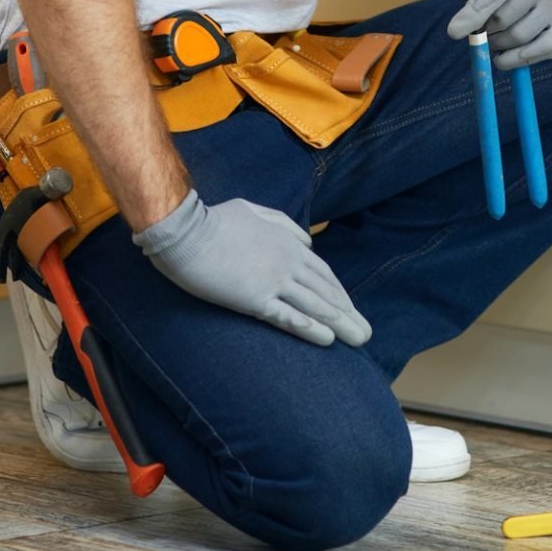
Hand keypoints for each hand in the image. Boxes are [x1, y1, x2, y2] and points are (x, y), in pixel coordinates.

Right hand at [133, 190, 371, 348]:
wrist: (186, 231)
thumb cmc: (215, 219)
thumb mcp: (256, 211)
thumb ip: (284, 224)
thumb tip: (306, 241)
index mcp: (288, 242)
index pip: (322, 272)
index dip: (338, 292)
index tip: (349, 308)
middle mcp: (288, 262)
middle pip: (326, 291)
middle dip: (348, 313)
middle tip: (365, 333)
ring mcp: (274, 281)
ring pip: (316, 306)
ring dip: (341, 324)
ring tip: (358, 340)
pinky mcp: (255, 299)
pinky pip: (290, 317)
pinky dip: (311, 329)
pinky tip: (328, 340)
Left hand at [445, 0, 551, 70]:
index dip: (472, 14)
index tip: (454, 31)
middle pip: (503, 19)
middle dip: (484, 29)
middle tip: (479, 31)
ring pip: (519, 37)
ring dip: (497, 45)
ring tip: (492, 41)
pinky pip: (541, 50)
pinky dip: (518, 60)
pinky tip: (504, 59)